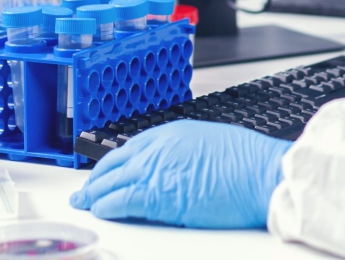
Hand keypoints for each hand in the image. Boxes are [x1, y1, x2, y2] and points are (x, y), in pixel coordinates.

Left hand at [69, 120, 290, 228]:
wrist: (260, 174)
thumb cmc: (248, 162)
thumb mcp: (210, 142)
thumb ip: (185, 152)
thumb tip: (178, 166)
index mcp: (171, 132)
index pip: (129, 148)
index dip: (113, 163)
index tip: (106, 171)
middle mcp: (158, 148)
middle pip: (114, 163)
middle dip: (96, 178)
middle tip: (86, 189)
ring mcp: (155, 171)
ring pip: (111, 182)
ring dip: (94, 194)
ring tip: (84, 203)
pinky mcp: (157, 196)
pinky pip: (120, 201)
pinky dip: (106, 207)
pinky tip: (100, 211)